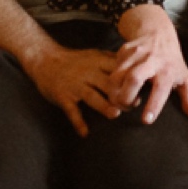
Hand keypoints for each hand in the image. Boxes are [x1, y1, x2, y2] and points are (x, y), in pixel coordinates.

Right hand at [20, 42, 136, 137]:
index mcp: (97, 62)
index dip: (130, 79)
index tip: (143, 88)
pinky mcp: (63, 96)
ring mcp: (75, 85)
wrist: (44, 60)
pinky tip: (85, 133)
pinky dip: (78, 123)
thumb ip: (112, 61)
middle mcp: (87, 73)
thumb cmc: (74, 61)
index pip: (118, 70)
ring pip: (92, 96)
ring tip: (115, 114)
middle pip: (108, 84)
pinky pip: (71, 111)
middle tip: (133, 106)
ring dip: (103, 106)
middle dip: (121, 96)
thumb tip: (135, 67)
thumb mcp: (94, 55)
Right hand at [109, 5, 187, 123]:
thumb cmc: (171, 60)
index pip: (161, 89)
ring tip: (120, 99)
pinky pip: (112, 69)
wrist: (157, 31)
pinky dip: (113, 81)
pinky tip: (119, 86)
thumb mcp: (184, 76)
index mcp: (168, 70)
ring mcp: (136, 54)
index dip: (153, 106)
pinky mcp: (123, 51)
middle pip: (134, 79)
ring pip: (118, 75)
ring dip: (115, 92)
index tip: (146, 120)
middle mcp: (152, 60)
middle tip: (127, 107)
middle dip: (126, 97)